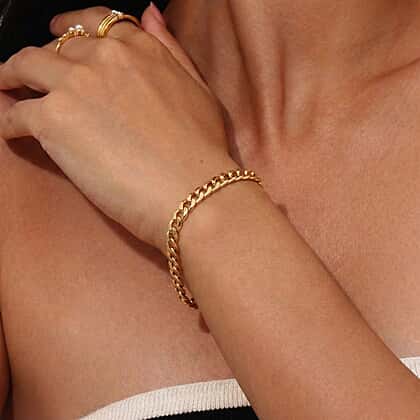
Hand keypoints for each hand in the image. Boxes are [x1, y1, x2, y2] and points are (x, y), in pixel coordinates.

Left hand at [0, 4, 235, 251]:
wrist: (194, 191)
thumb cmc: (204, 151)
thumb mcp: (199, 90)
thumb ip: (170, 50)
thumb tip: (149, 14)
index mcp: (141, 50)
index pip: (94, 23)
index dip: (70, 28)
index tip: (58, 36)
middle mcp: (106, 58)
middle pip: (55, 48)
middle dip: (41, 63)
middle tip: (30, 80)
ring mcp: (77, 86)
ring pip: (24, 67)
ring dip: (10, 80)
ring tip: (6, 93)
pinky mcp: (55, 121)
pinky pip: (14, 113)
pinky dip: (7, 122)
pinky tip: (11, 131)